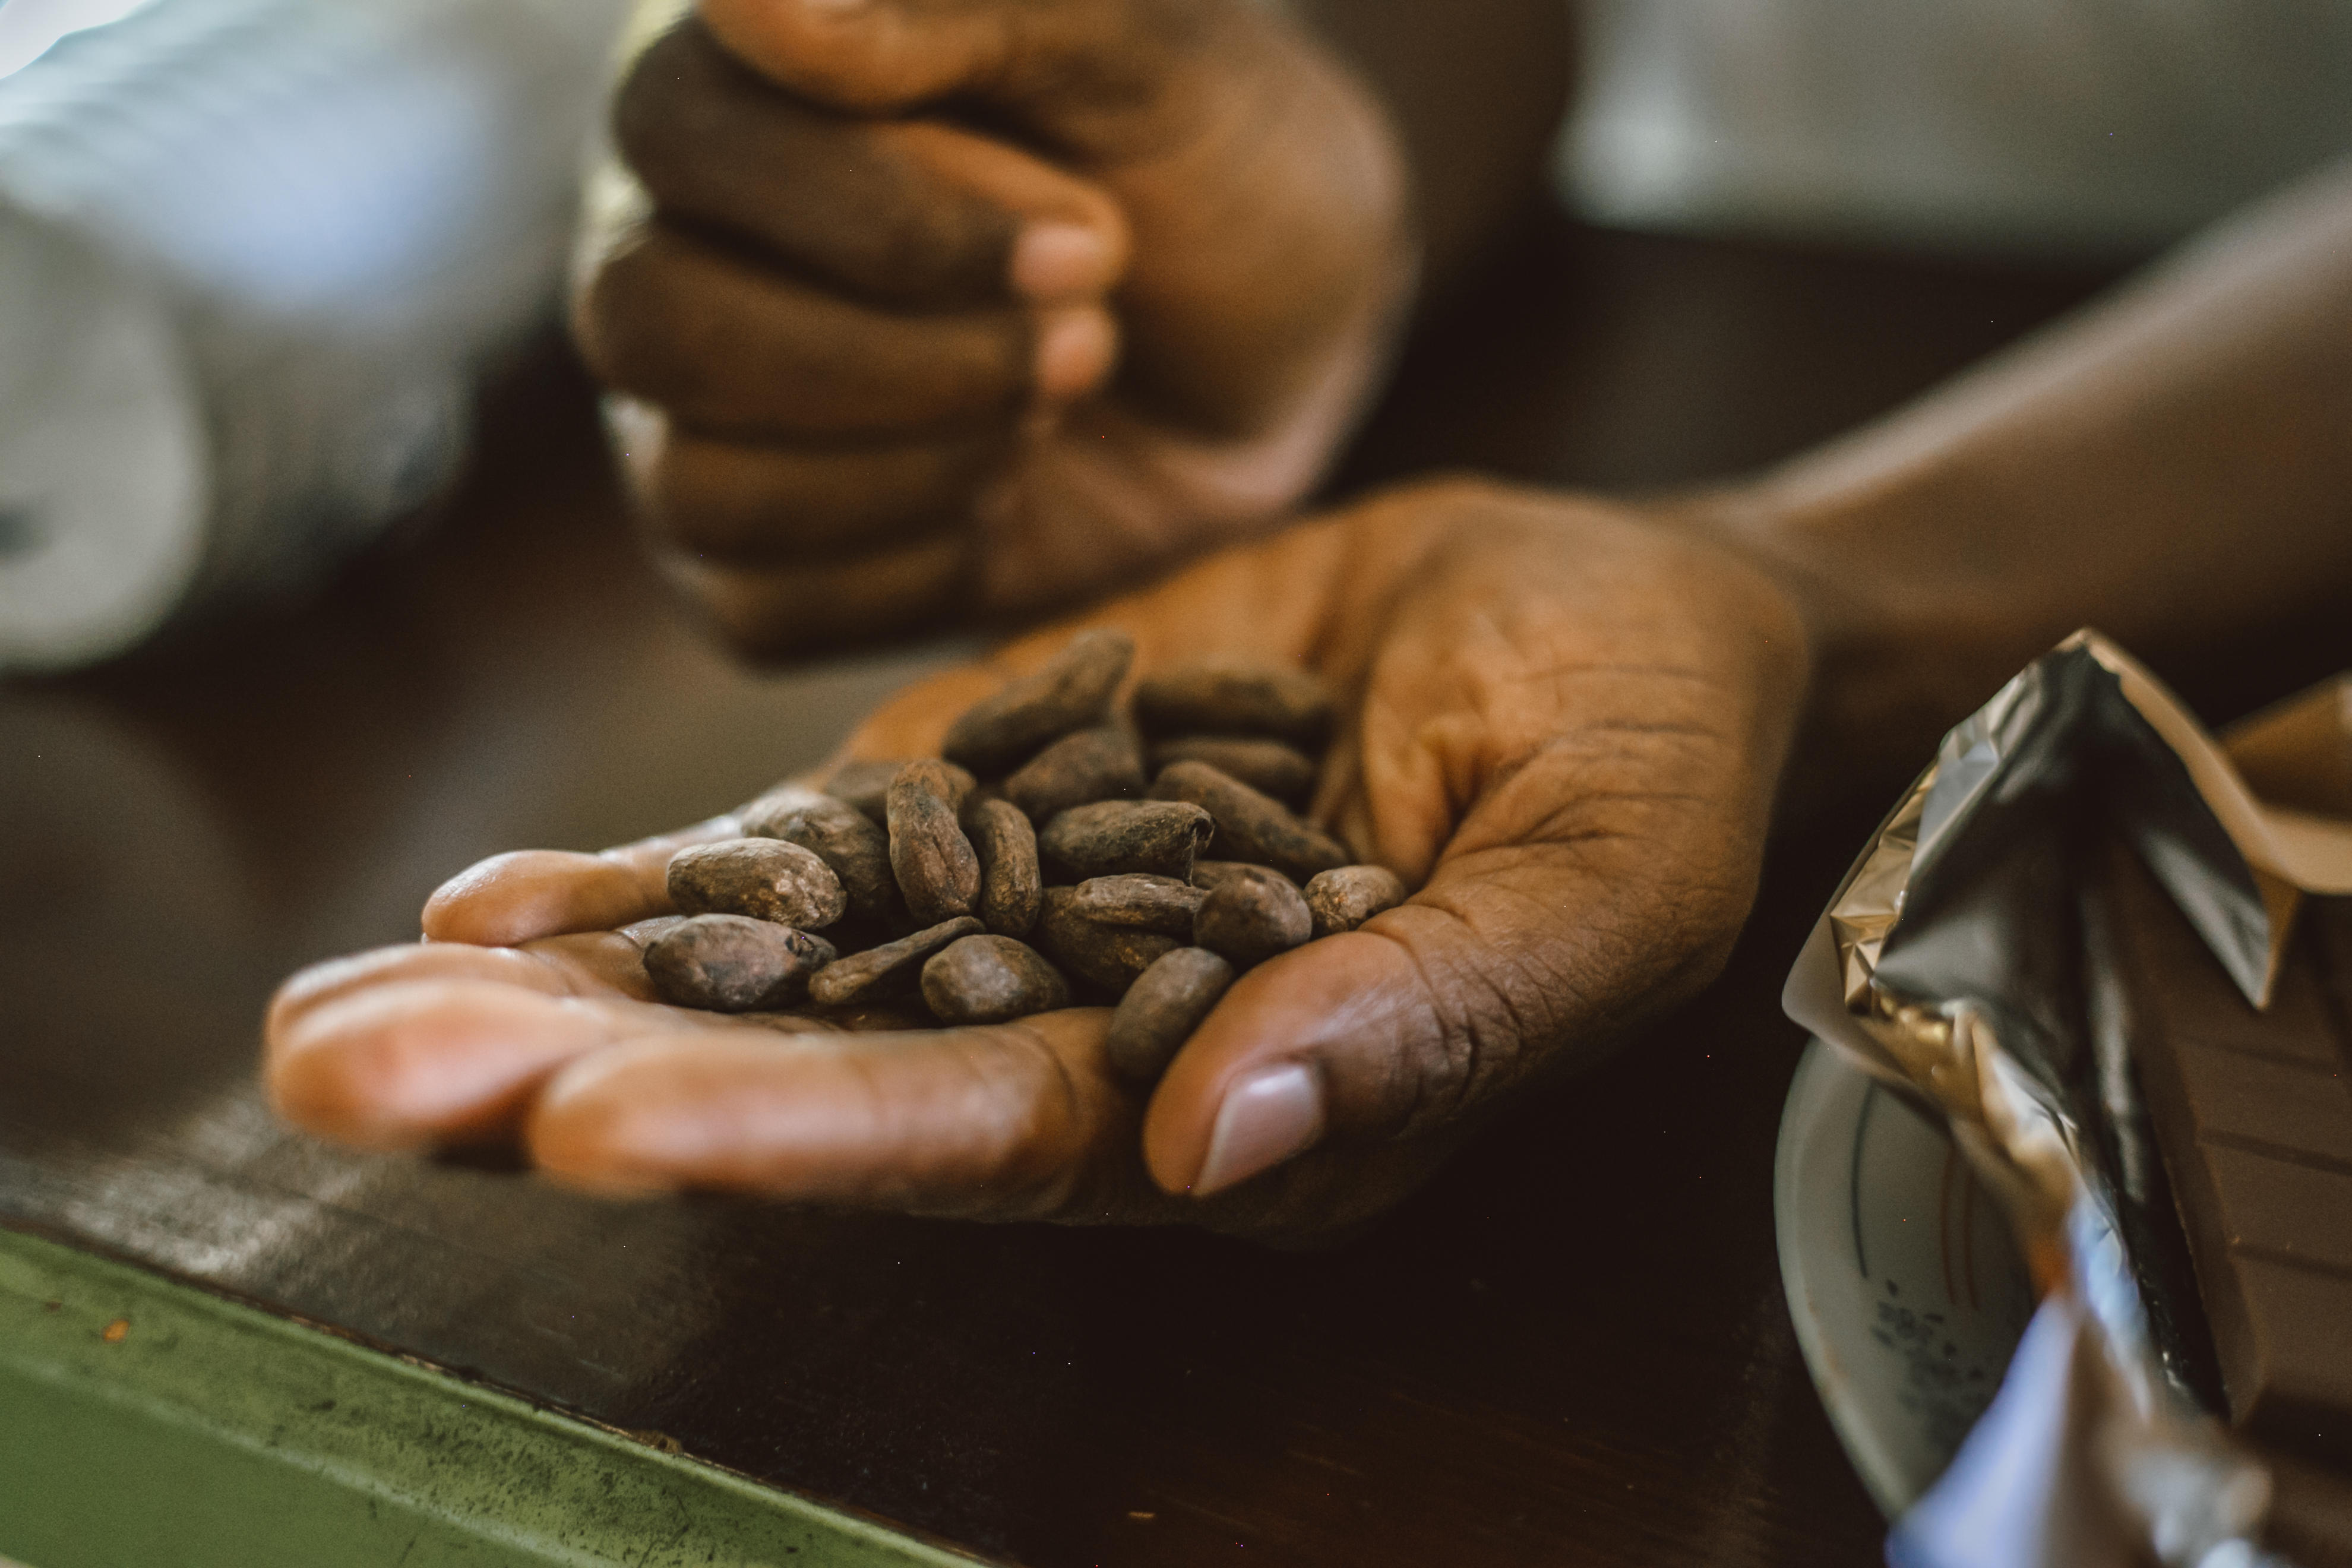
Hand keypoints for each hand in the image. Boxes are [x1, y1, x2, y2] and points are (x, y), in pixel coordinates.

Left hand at [264, 480, 1810, 1240]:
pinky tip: (491, 901)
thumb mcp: (1597, 874)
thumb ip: (1429, 1016)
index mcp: (1250, 1107)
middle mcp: (1105, 1038)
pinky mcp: (993, 801)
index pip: (995, 1138)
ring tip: (339, 1013)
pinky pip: (803, 861)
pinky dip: (650, 888)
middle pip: (822, 1080)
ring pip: (775, 979)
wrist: (1597, 606)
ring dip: (560, 994)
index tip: (587, 1121)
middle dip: (585, 1082)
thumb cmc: (1643, 746)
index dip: (796, 1135)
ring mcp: (1031, 915)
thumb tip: (1224, 1132)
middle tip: (351, 1076)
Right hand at [575, 0, 1413, 654]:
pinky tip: (1012, 497)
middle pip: (649, 323)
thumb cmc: (1213, 166)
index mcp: (739, 79)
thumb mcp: (1142, 54)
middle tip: (1088, 342)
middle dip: (898, 362)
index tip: (1094, 245)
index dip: (880, 216)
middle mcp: (674, 238)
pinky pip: (762, 604)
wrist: (1295, 352)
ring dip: (915, 464)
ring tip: (1060, 402)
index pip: (679, 133)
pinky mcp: (758, 562)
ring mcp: (696, 411)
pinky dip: (920, 566)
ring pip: (695, 483)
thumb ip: (955, 7)